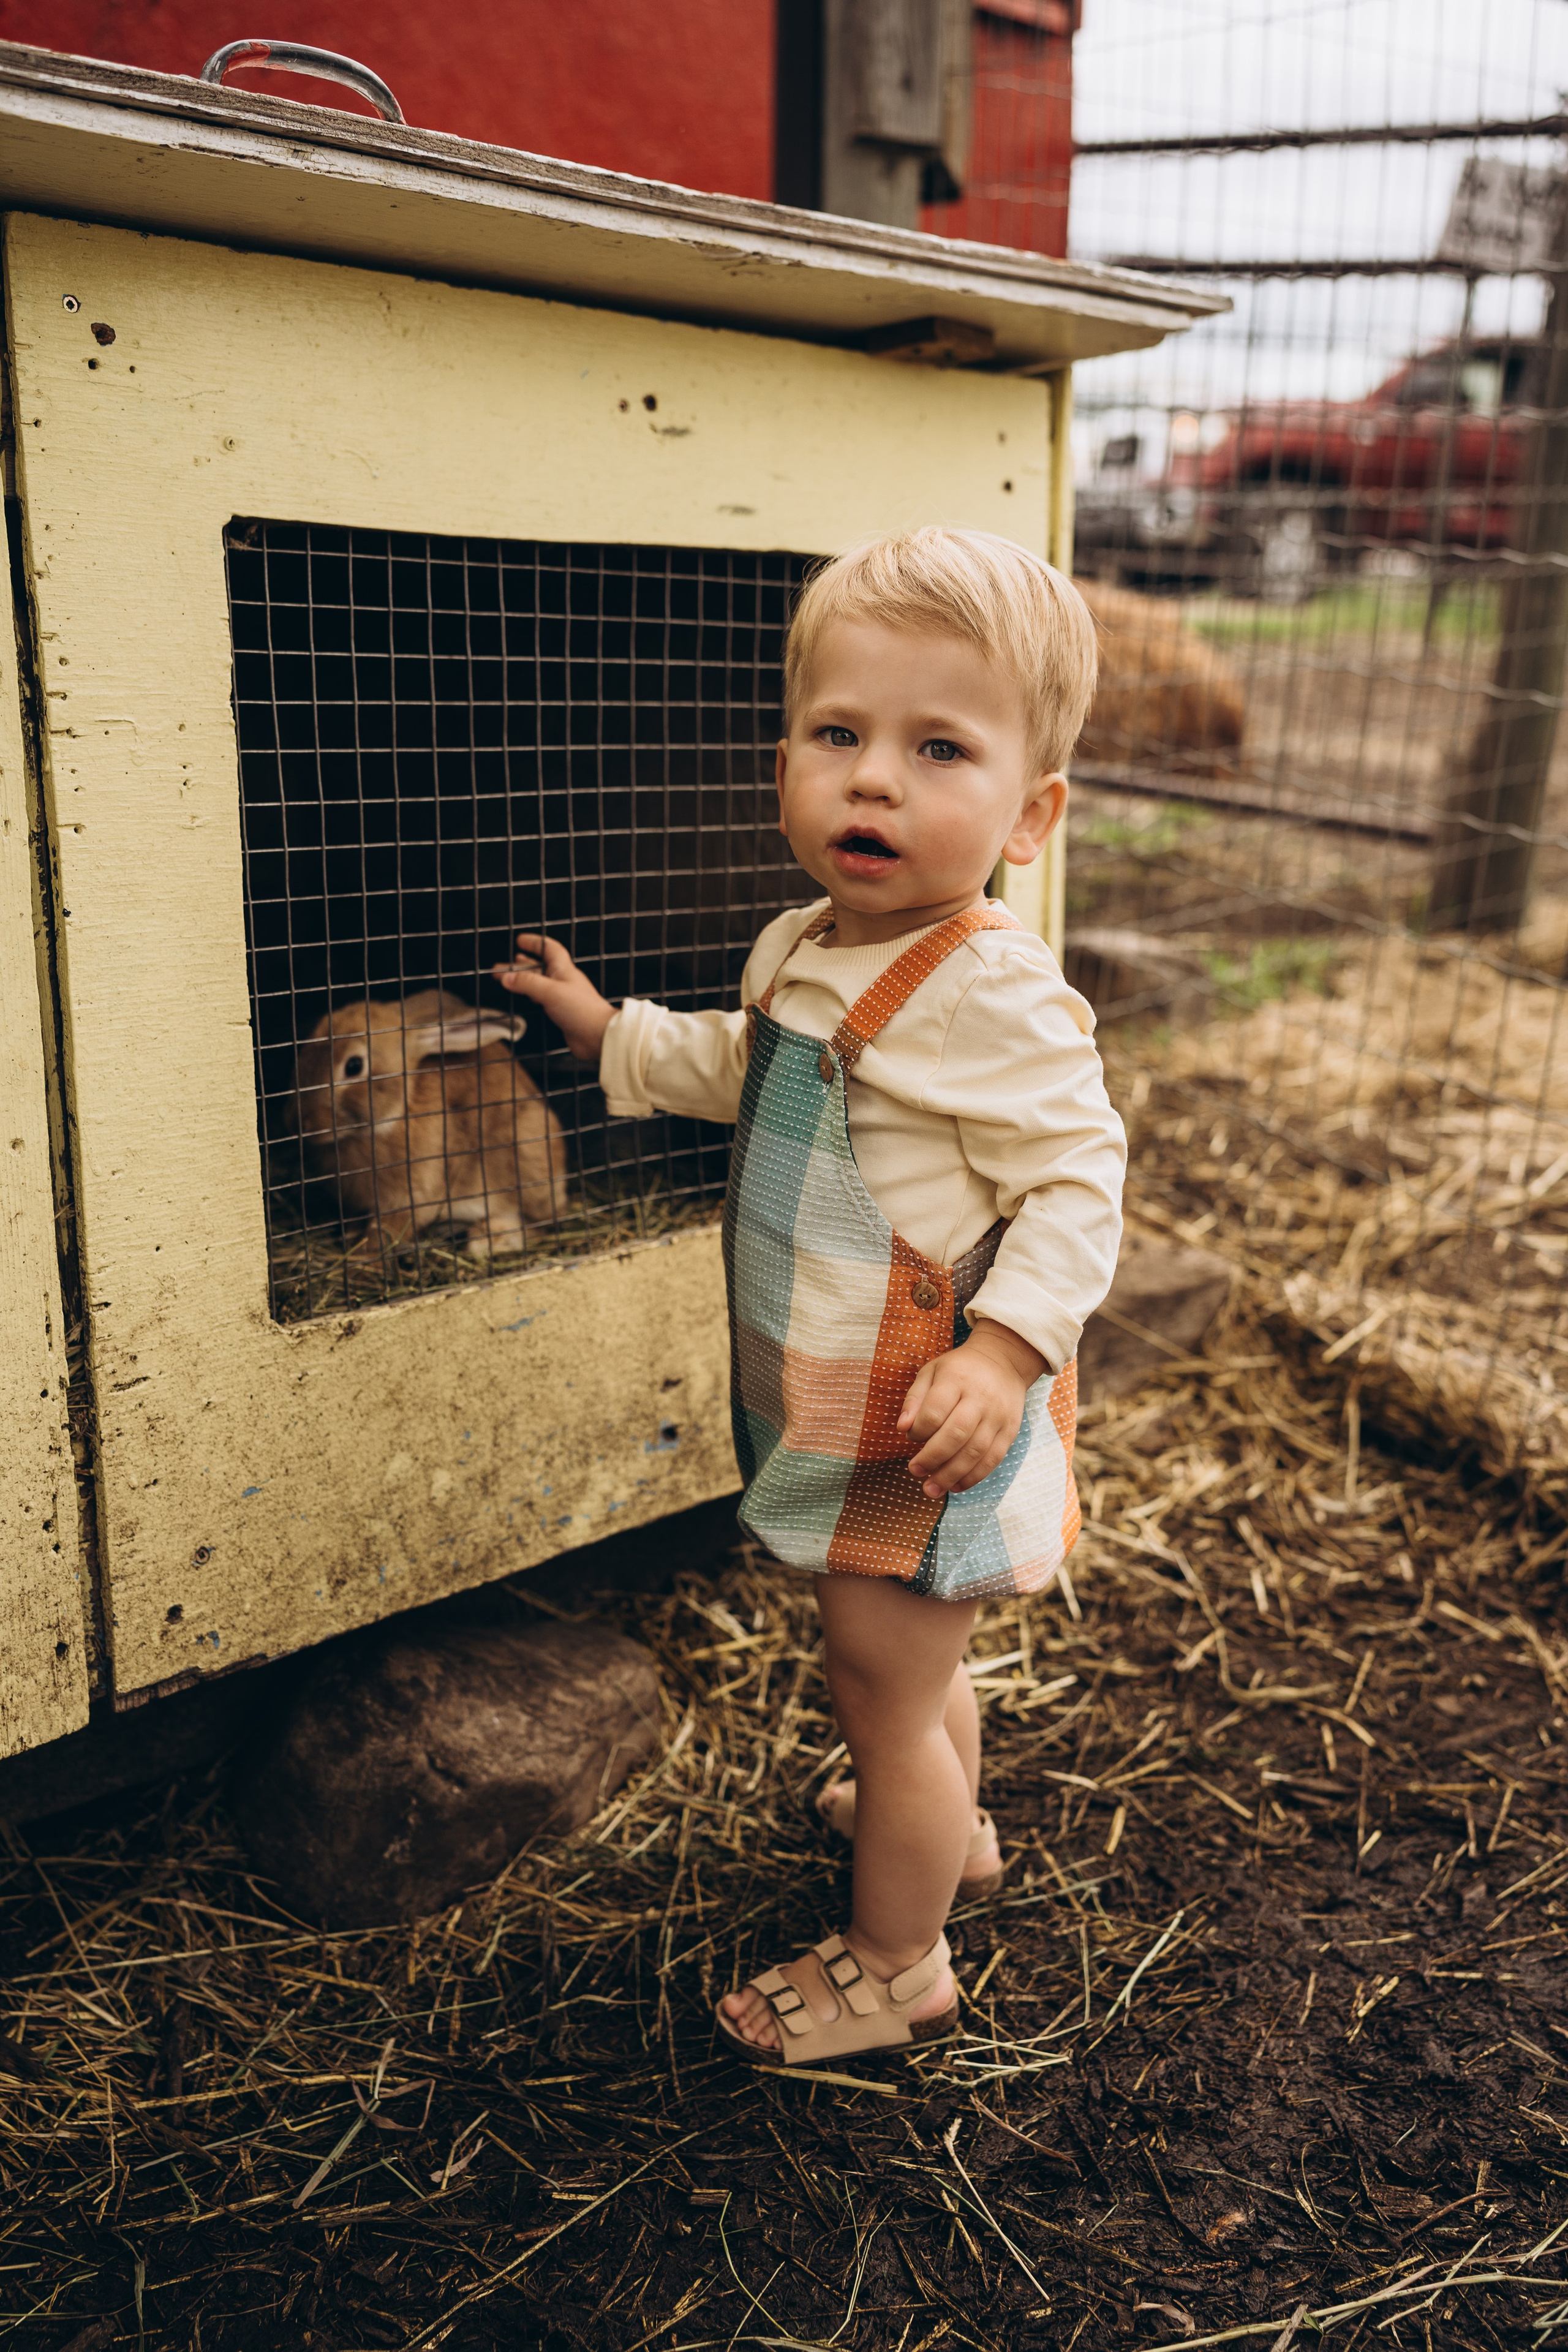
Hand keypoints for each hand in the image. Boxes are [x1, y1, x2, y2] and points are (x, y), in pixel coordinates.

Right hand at [493, 933, 614, 1059]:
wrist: (598, 1035)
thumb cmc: (581, 1010)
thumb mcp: (551, 992)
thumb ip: (527, 983)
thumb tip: (506, 977)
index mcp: (563, 969)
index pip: (549, 948)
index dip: (535, 942)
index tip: (519, 940)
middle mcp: (562, 980)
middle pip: (538, 967)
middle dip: (518, 966)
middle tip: (498, 968)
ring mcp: (562, 996)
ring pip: (538, 983)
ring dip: (522, 980)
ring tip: (505, 980)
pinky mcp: (560, 1011)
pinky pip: (542, 998)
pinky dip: (530, 995)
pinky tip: (525, 996)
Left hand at [898, 1320, 1044, 1499]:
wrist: (1004, 1362)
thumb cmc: (959, 1370)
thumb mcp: (932, 1372)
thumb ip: (915, 1398)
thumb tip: (902, 1428)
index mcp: (957, 1379)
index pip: (935, 1411)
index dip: (919, 1430)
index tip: (911, 1437)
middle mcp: (980, 1398)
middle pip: (956, 1434)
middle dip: (933, 1458)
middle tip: (915, 1471)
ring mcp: (998, 1416)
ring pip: (975, 1451)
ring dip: (951, 1474)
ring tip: (931, 1489)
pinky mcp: (1010, 1431)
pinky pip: (993, 1459)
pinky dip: (973, 1477)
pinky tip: (955, 1486)